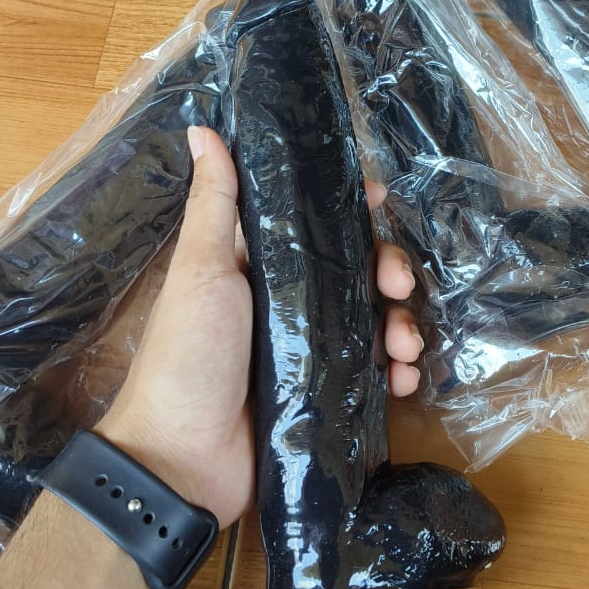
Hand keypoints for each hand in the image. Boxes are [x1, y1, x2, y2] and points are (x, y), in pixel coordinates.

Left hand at [98, 126, 423, 528]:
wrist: (181, 460)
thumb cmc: (187, 355)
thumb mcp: (201, 270)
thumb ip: (215, 203)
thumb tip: (203, 128)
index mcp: (257, 268)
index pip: (314, 226)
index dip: (351, 211)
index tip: (380, 200)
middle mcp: (287, 307)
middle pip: (355, 273)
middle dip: (388, 271)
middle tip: (397, 285)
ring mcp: (308, 355)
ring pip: (372, 323)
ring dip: (402, 325)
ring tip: (406, 346)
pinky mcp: (324, 399)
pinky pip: (372, 376)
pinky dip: (396, 374)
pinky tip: (404, 381)